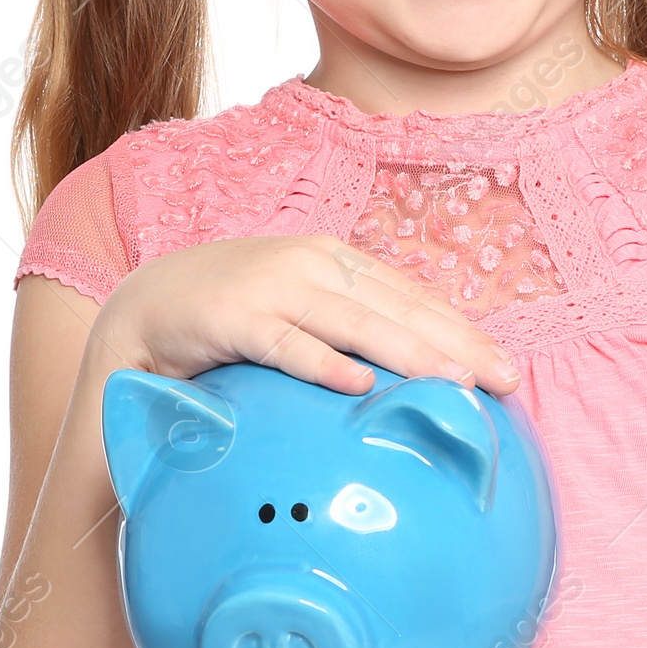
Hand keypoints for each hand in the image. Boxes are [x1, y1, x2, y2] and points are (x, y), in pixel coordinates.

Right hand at [89, 233, 519, 397]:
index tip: (503, 368)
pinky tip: (361, 386)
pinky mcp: (233, 318)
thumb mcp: (298, 313)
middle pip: (398, 307)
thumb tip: (411, 377)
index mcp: (334, 261)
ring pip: (355, 323)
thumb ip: (346, 332)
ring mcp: (273, 288)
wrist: (142, 307)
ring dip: (410, 353)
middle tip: (503, 382)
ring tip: (455, 383)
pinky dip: (324, 364)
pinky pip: (287, 345)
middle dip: (456, 345)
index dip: (460, 330)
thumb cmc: (230, 317)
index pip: (411, 297)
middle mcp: (311, 265)